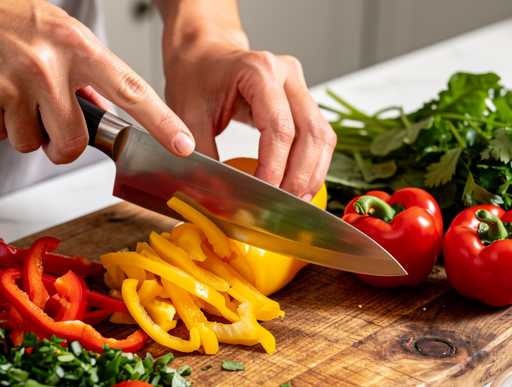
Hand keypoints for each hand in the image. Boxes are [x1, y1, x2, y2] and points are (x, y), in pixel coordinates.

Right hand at [0, 0, 195, 162]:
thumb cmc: (1, 17)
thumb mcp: (54, 29)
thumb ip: (83, 69)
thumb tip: (104, 109)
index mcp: (75, 44)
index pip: (131, 89)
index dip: (161, 122)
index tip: (184, 146)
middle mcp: (48, 65)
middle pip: (75, 141)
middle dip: (63, 146)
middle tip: (49, 124)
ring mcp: (14, 86)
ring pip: (34, 145)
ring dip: (24, 131)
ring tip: (10, 92)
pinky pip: (0, 137)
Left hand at [158, 3, 334, 198]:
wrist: (204, 54)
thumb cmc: (196, 77)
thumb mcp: (188, 115)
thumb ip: (202, 155)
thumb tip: (216, 194)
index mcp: (259, 71)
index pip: (280, 129)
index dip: (275, 168)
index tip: (262, 196)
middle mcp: (287, 74)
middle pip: (312, 134)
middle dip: (299, 177)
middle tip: (282, 207)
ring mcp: (300, 86)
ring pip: (323, 137)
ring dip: (312, 174)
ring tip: (294, 202)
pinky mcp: (304, 100)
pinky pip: (319, 137)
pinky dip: (312, 165)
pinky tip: (298, 185)